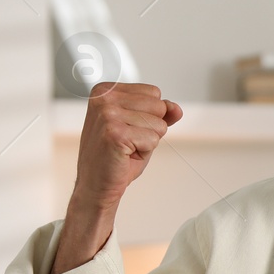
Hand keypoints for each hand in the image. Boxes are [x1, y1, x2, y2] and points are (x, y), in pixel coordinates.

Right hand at [72, 81, 182, 207]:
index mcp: (106, 90)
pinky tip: (125, 155)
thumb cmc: (116, 156)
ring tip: (126, 148)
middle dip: (151, 127)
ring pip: (159, 124)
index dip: (150, 115)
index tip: (128, 128)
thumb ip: (160, 114)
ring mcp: (108, 114)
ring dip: (148, 141)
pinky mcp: (114, 133)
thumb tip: (176, 108)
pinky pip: (153, 139)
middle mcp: (104, 98)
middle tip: (128, 140)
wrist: (96, 183)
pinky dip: (145, 151)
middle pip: (159, 105)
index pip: (154, 92)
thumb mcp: (141, 127)